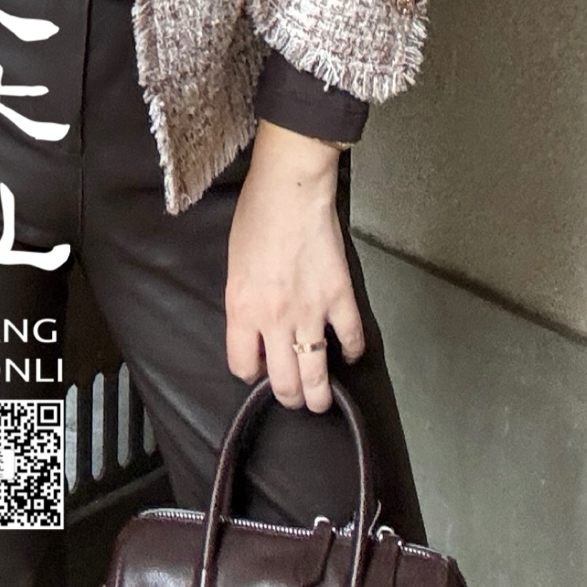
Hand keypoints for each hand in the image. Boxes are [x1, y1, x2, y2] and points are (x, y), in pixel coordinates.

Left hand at [224, 121, 363, 412]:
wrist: (290, 189)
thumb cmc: (255, 217)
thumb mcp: (234, 266)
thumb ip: (244, 304)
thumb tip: (256, 329)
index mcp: (243, 309)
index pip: (242, 367)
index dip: (251, 373)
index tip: (259, 367)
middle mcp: (275, 320)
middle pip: (284, 384)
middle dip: (290, 397)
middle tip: (294, 394)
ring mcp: (311, 312)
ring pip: (318, 377)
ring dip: (320, 395)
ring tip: (321, 398)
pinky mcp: (340, 299)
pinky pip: (351, 340)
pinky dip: (352, 352)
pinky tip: (347, 353)